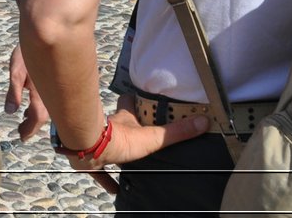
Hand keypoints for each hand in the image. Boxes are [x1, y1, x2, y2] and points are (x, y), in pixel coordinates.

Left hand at [4, 43, 48, 140]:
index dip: (29, 129)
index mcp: (40, 94)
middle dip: (32, 125)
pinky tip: (30, 103)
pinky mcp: (52, 80)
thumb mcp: (16, 70)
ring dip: (35, 115)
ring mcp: (51, 87)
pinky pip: (48, 99)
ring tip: (24, 118)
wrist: (45, 33)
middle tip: (21, 131)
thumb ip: (13, 91)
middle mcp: (49, 93)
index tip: (21, 137)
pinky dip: (39, 105)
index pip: (37, 118)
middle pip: (43, 115)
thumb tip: (10, 112)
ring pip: (47, 107)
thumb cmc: (27, 51)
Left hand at [55, 103, 210, 196]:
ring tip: (127, 161)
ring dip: (114, 151)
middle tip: (138, 136)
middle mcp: (110, 128)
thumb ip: (176, 132)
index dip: (134, 101)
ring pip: (106, 144)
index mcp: (125, 119)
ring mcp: (98, 143)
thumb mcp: (152, 136)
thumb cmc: (119, 139)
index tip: (141, 102)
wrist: (87, 147)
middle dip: (126, 127)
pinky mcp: (90, 160)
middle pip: (118, 123)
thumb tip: (204, 122)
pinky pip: (99, 171)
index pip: (129, 102)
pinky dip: (106, 179)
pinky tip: (113, 189)